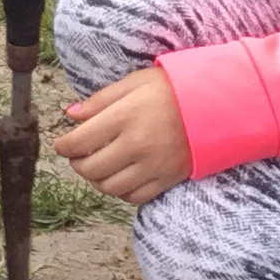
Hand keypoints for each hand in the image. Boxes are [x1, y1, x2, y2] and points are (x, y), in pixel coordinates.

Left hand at [55, 64, 192, 206]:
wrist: (217, 105)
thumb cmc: (173, 89)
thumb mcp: (134, 83)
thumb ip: (100, 100)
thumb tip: (71, 114)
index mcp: (124, 117)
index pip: (79, 141)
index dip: (63, 145)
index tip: (62, 143)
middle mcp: (136, 145)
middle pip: (91, 168)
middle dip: (77, 163)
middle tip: (78, 155)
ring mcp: (153, 166)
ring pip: (110, 187)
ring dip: (96, 180)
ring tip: (97, 166)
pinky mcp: (167, 179)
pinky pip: (134, 197)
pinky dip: (120, 192)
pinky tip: (120, 177)